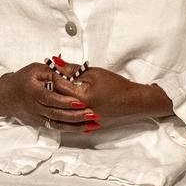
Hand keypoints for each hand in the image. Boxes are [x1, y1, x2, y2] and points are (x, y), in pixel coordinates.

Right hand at [0, 62, 94, 130]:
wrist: (6, 96)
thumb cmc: (22, 80)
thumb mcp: (35, 69)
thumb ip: (53, 71)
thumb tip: (71, 72)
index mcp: (33, 92)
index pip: (50, 99)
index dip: (65, 101)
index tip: (80, 102)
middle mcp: (34, 107)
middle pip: (56, 114)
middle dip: (76, 116)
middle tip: (93, 114)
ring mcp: (37, 117)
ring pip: (58, 124)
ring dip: (77, 126)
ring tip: (94, 124)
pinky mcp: (40, 123)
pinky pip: (57, 127)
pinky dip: (71, 129)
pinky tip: (85, 129)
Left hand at [51, 59, 172, 127]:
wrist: (133, 101)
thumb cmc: (116, 86)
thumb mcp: (94, 73)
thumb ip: (73, 69)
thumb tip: (56, 62)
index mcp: (81, 97)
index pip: (58, 85)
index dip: (54, 74)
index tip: (52, 67)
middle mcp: (79, 111)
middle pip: (56, 97)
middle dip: (53, 86)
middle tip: (54, 77)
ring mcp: (81, 119)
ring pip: (60, 107)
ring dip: (58, 96)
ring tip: (60, 87)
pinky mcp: (84, 122)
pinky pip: (68, 115)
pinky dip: (64, 106)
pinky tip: (65, 98)